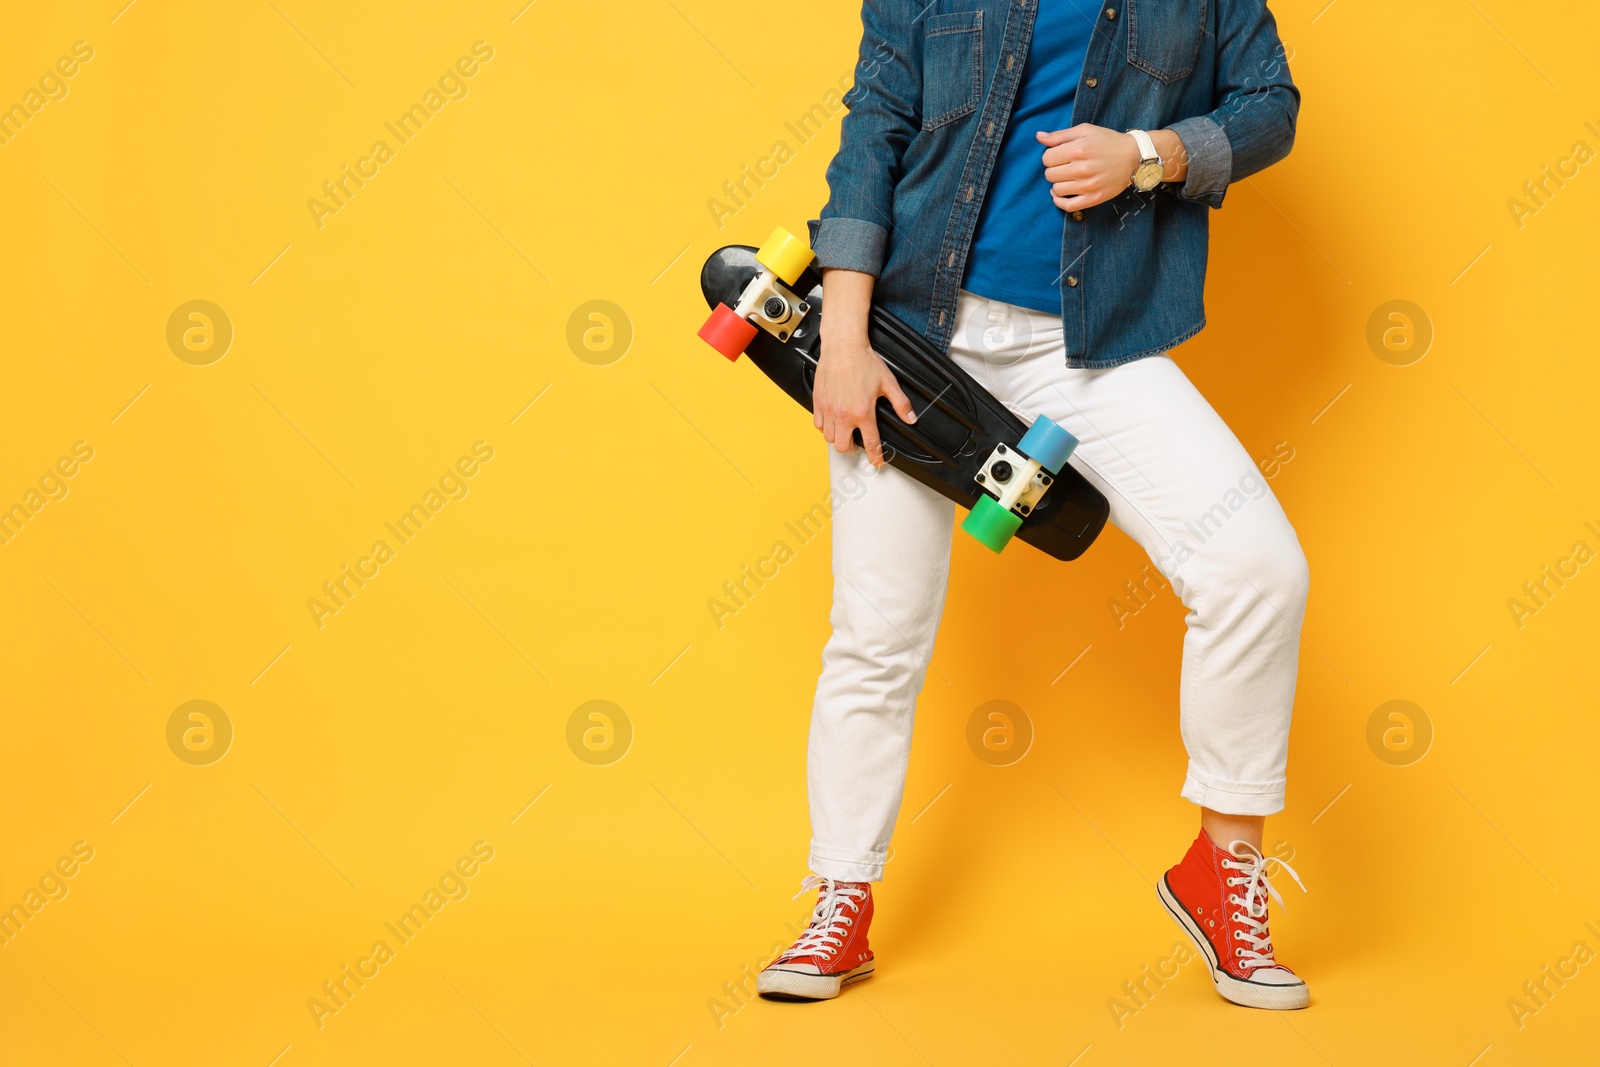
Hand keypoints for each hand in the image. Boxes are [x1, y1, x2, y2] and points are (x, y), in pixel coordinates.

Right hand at [812, 331, 916, 467]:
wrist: (843, 346)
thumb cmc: (863, 361)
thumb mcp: (888, 383)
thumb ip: (901, 404)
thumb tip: (911, 418)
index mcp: (862, 412)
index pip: (870, 443)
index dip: (875, 456)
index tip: (876, 461)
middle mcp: (843, 414)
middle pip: (844, 447)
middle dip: (853, 450)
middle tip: (859, 445)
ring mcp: (828, 409)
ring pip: (829, 438)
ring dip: (838, 439)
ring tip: (845, 433)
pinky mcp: (818, 402)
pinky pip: (818, 425)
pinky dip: (825, 428)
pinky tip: (832, 423)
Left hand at [1037, 124, 1140, 210]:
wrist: (1134, 157)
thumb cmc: (1108, 141)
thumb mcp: (1085, 131)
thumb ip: (1060, 135)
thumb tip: (1039, 137)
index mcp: (1079, 149)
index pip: (1047, 158)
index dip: (1050, 156)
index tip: (1060, 155)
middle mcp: (1082, 168)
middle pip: (1050, 175)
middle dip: (1054, 169)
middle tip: (1064, 166)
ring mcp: (1088, 186)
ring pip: (1056, 190)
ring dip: (1058, 183)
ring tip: (1067, 177)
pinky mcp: (1094, 198)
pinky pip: (1068, 206)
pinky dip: (1059, 201)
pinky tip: (1060, 193)